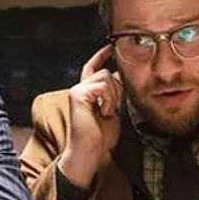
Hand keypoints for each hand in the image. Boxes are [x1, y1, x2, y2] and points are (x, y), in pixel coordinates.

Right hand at [58, 46, 123, 187]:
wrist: (90, 152)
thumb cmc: (100, 138)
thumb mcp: (113, 111)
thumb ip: (115, 95)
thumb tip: (120, 78)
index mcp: (87, 93)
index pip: (92, 67)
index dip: (101, 56)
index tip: (110, 47)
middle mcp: (80, 89)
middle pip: (107, 73)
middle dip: (117, 91)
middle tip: (111, 110)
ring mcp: (78, 90)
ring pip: (106, 77)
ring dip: (113, 97)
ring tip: (106, 112)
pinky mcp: (78, 94)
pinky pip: (103, 86)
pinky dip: (108, 100)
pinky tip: (103, 112)